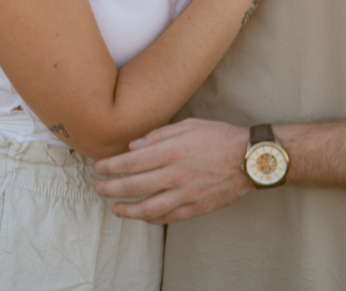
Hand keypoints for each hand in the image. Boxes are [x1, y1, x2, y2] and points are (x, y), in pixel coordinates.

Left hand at [94, 119, 252, 223]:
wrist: (248, 158)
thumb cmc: (218, 137)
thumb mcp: (188, 126)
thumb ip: (158, 135)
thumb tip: (134, 147)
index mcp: (171, 151)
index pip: (130, 162)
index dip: (111, 166)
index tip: (99, 167)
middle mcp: (174, 175)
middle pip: (133, 186)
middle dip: (110, 188)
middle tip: (98, 187)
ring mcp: (185, 194)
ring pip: (147, 209)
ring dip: (126, 210)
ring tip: (114, 208)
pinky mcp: (195, 208)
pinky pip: (167, 218)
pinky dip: (151, 219)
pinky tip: (142, 216)